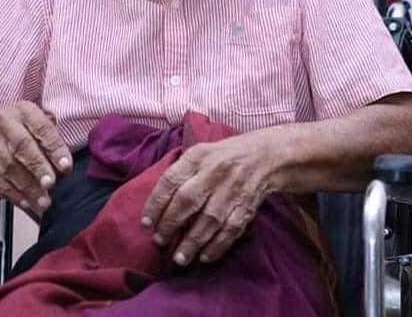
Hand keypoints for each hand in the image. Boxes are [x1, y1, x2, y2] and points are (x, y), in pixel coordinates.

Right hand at [0, 101, 71, 213]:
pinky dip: (13, 194)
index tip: (66, 166)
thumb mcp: (33, 118)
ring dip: (27, 187)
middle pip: (22, 147)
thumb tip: (65, 159)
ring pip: (9, 167)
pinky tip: (27, 204)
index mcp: (23, 111)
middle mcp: (4, 123)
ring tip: (43, 202)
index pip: (42, 128)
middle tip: (51, 184)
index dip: (55, 148)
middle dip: (38, 167)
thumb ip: (50, 134)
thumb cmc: (15, 125)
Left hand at [140, 133, 277, 265]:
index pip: (170, 180)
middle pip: (187, 201)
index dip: (155, 204)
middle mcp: (214, 171)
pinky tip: (205, 257)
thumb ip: (180, 173)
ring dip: (192, 242)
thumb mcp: (199, 153)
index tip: (146, 223)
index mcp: (198, 156)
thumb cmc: (223, 157)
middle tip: (160, 241)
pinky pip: (231, 229)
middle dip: (170, 224)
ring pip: (209, 220)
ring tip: (179, 258)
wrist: (266, 155)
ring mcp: (232, 189)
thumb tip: (156, 205)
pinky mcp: (247, 205)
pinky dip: (217, 246)